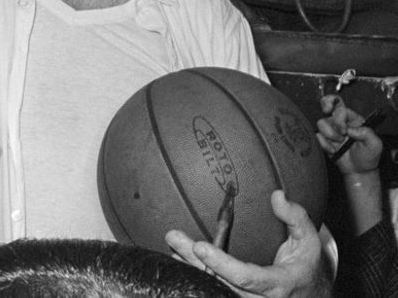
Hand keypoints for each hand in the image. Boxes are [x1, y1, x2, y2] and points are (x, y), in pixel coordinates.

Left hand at [165, 191, 330, 297]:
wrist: (311, 293)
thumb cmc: (307, 263)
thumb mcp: (309, 240)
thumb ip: (296, 217)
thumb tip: (277, 195)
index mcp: (280, 284)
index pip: (246, 277)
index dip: (221, 264)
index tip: (199, 246)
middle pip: (221, 284)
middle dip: (195, 262)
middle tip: (174, 237)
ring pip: (215, 290)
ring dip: (191, 270)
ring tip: (172, 248)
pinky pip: (215, 291)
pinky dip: (198, 277)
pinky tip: (181, 261)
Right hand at [316, 94, 381, 174]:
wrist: (358, 170)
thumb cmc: (368, 156)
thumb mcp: (375, 144)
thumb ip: (367, 133)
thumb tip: (351, 129)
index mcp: (354, 120)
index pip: (341, 107)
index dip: (339, 117)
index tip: (343, 130)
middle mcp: (341, 122)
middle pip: (327, 107)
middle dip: (329, 114)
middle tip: (335, 125)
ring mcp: (331, 130)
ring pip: (321, 123)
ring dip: (330, 135)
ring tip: (339, 144)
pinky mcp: (323, 139)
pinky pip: (317, 136)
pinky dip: (324, 144)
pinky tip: (333, 150)